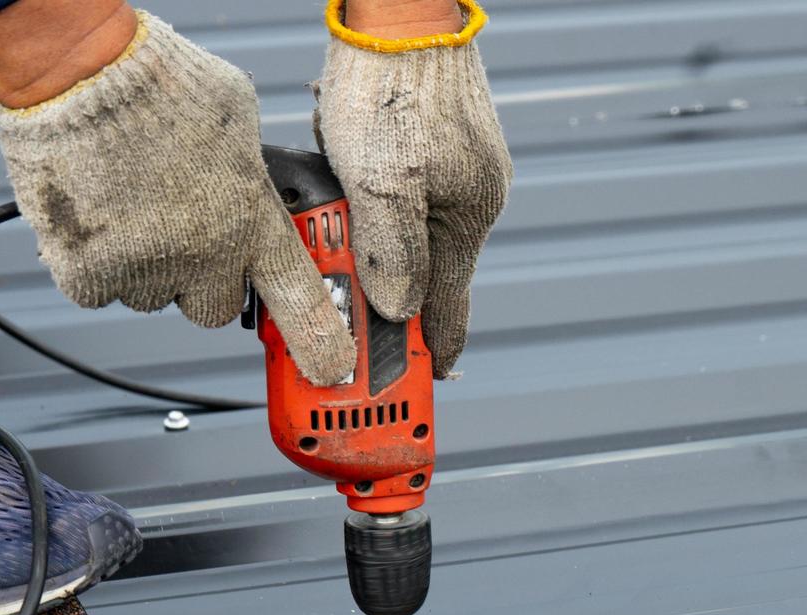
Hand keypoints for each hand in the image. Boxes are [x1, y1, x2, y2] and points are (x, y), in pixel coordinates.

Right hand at [0, 8, 354, 386]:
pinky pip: (100, 289)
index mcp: (253, 221)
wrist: (80, 72)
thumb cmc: (162, 82)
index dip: (319, 342)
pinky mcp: (89, 274)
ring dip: (149, 265)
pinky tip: (99, 211)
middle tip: (186, 233)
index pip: (301, 301)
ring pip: (156, 295)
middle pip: (216, 308)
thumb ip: (253, 172)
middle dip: (205, 280)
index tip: (330, 369)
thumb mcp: (240, 121)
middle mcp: (206, 256)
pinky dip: (95, 261)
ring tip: (135, 201)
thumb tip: (258, 187)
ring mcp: (146, 271)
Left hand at [315, 0, 511, 377]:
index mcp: (468, 218)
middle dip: (392, 303)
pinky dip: (375, 215)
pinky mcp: (435, 149)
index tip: (422, 385)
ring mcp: (455, 173)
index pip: (451, 308)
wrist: (398, 11)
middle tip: (355, 329)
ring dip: (376, 255)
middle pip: (428, 276)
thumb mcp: (382, 181)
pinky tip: (346, 201)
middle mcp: (470, 200)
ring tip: (336, 261)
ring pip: (411, 238)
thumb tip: (400, 311)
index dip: (434, 351)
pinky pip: (403, 201)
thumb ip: (392, 253)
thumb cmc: (391, 85)